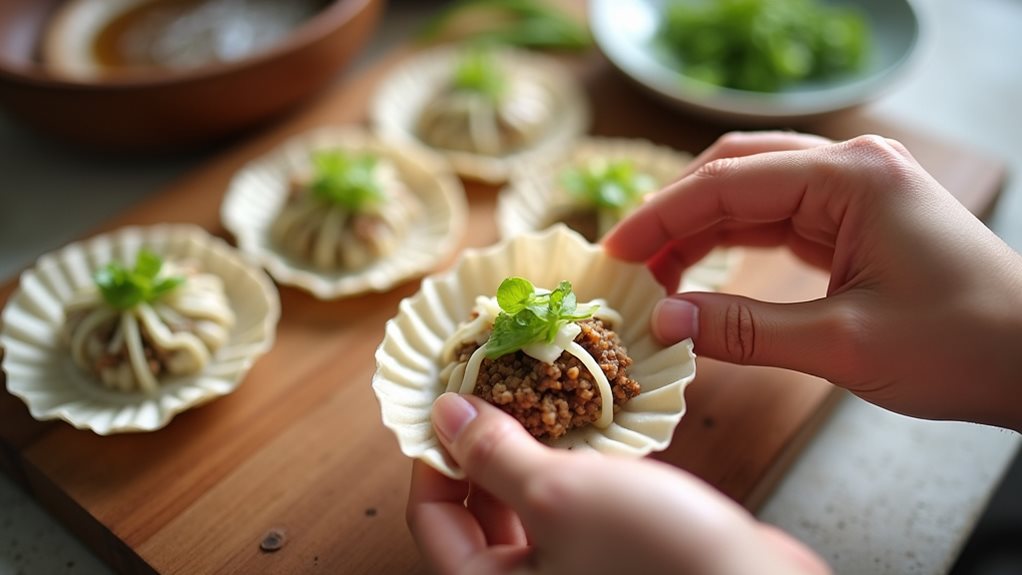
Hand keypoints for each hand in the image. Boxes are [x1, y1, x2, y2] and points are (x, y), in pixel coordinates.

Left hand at [407, 393, 829, 574]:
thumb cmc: (654, 556)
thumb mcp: (559, 493)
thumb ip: (493, 455)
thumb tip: (442, 416)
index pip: (431, 520)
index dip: (433, 456)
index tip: (447, 401)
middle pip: (474, 512)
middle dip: (479, 448)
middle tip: (489, 389)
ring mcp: (569, 572)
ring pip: (523, 506)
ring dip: (524, 452)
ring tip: (530, 397)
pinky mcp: (609, 556)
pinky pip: (568, 508)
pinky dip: (566, 467)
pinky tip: (577, 426)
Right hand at [604, 131, 1021, 431]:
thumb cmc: (961, 346)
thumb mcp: (842, 344)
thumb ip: (745, 331)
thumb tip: (665, 324)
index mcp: (851, 177)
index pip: (727, 183)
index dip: (660, 218)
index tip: (612, 253)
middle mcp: (850, 168)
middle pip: (733, 172)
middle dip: (673, 216)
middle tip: (625, 262)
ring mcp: (854, 190)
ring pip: (751, 193)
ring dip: (699, 229)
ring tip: (652, 272)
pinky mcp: (855, 219)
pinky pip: (776, 218)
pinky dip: (732, 242)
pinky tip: (700, 269)